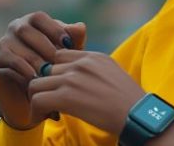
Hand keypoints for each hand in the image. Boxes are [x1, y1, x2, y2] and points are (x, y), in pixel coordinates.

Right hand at [0, 11, 86, 128]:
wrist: (41, 91)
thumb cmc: (58, 64)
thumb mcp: (70, 51)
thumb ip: (75, 38)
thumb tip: (80, 27)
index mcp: (32, 21)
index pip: (39, 18)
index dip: (54, 29)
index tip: (69, 44)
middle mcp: (15, 28)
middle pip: (26, 30)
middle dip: (45, 46)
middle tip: (59, 61)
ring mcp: (4, 44)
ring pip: (18, 48)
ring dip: (36, 61)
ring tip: (50, 73)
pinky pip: (10, 63)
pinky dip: (25, 70)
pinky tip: (37, 79)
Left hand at [27, 49, 145, 134]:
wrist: (137, 115)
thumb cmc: (128, 101)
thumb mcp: (113, 74)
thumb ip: (94, 70)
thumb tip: (81, 79)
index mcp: (92, 56)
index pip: (58, 55)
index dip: (53, 72)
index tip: (56, 87)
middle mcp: (81, 63)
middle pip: (45, 69)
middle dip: (44, 86)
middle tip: (49, 102)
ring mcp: (72, 78)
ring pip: (36, 83)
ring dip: (37, 99)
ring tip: (45, 111)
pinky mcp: (66, 96)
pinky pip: (37, 100)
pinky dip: (36, 112)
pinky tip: (44, 118)